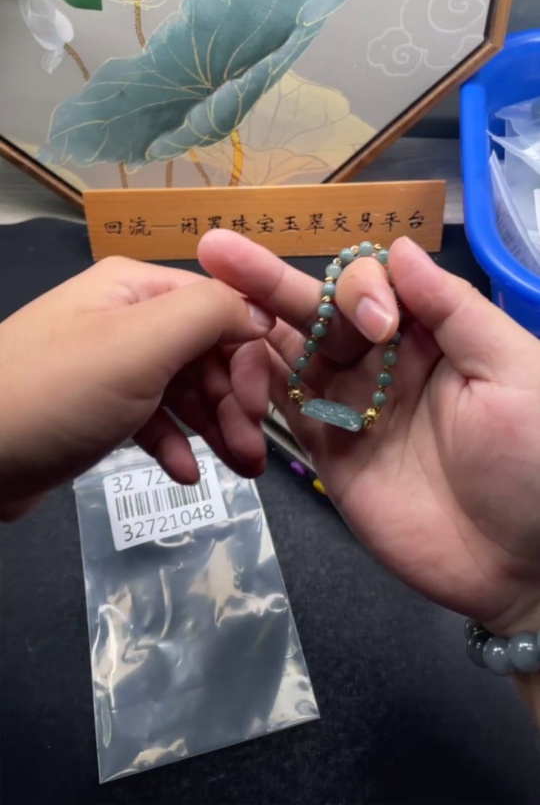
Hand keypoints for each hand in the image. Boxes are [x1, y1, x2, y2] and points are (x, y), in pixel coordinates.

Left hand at [0, 257, 272, 520]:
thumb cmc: (58, 393)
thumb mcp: (138, 344)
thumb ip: (208, 314)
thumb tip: (260, 311)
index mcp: (137, 288)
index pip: (220, 308)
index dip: (248, 355)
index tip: (260, 406)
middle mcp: (127, 318)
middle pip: (205, 353)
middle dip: (235, 401)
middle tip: (253, 454)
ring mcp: (111, 365)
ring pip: (184, 390)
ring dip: (215, 427)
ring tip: (241, 471)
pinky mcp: (98, 409)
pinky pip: (153, 420)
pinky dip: (175, 444)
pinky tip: (185, 474)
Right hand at [199, 231, 539, 637]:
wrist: (522, 567)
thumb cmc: (535, 462)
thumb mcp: (514, 373)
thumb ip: (453, 310)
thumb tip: (398, 248)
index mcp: (431, 334)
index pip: (374, 285)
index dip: (359, 289)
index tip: (376, 328)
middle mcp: (383, 361)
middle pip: (318, 310)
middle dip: (268, 278)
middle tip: (215, 248)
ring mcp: (351, 407)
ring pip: (289, 354)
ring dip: (250, 329)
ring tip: (211, 312)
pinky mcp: (329, 452)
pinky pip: (283, 410)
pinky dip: (251, 390)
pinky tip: (225, 369)